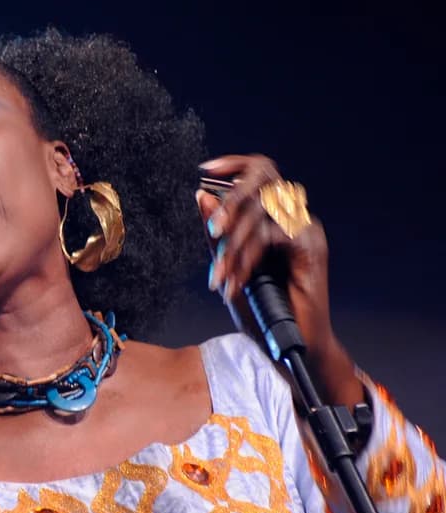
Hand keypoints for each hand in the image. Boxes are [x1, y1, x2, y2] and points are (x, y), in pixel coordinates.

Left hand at [196, 153, 363, 408]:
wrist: (289, 348)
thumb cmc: (262, 312)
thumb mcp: (230, 268)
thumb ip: (217, 235)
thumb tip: (202, 195)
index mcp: (276, 216)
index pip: (259, 172)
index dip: (234, 164)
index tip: (205, 169)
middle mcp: (294, 217)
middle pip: (264, 178)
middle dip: (232, 202)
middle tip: (214, 233)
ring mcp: (305, 230)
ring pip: (263, 210)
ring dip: (235, 244)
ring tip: (220, 276)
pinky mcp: (311, 248)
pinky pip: (272, 236)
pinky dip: (248, 259)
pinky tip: (237, 283)